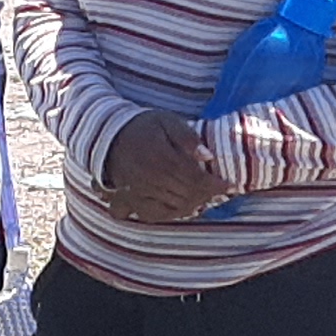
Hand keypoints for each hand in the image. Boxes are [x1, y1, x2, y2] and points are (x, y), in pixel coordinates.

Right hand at [102, 111, 229, 221]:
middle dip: (207, 195)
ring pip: (173, 207)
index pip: (195, 178)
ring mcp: (138, 191)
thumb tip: (208, 156)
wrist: (106, 134)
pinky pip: (152, 214)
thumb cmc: (142, 126)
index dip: (215, 184)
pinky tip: (180, 208)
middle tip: (218, 192)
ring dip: (193, 205)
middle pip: (187, 195)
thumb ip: (188, 137)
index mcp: (161, 158)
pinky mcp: (128, 199)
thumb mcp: (167, 120)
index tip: (229, 185)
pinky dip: (170, 215)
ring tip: (203, 199)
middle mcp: (150, 178)